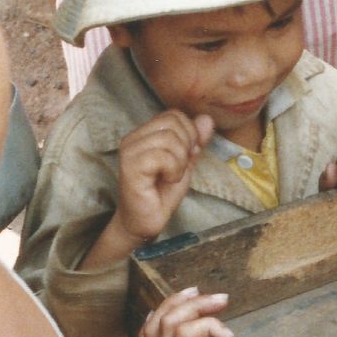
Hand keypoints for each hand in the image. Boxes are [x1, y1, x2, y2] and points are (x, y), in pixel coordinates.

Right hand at [114, 110, 216, 250]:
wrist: (145, 222)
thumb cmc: (162, 193)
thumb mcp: (185, 163)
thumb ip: (195, 141)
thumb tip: (207, 118)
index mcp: (144, 133)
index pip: (173, 114)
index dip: (189, 133)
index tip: (186, 156)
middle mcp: (133, 138)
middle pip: (172, 122)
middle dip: (185, 146)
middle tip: (178, 168)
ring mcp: (129, 152)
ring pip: (169, 138)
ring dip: (180, 161)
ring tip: (171, 176)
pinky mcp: (130, 167)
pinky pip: (162, 156)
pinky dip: (173, 170)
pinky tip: (166, 181)